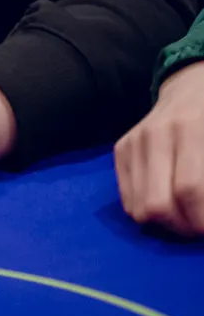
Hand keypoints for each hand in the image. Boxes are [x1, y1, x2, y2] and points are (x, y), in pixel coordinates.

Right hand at [115, 62, 203, 236]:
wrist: (192, 87)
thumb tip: (203, 209)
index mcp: (190, 127)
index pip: (189, 189)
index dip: (201, 220)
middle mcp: (155, 133)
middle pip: (157, 205)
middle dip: (182, 227)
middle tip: (197, 226)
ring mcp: (134, 140)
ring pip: (138, 208)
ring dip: (165, 224)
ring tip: (184, 215)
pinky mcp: (121, 148)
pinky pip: (127, 201)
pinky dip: (148, 212)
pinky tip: (166, 201)